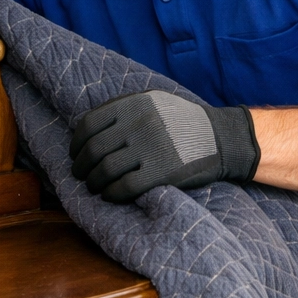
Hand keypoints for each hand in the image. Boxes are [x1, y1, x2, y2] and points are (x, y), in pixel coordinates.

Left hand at [69, 90, 259, 202]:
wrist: (220, 138)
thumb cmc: (184, 121)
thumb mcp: (155, 101)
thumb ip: (125, 108)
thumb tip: (90, 127)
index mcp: (134, 104)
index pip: (90, 124)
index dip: (77, 143)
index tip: (76, 154)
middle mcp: (139, 124)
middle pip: (94, 149)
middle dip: (81, 166)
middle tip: (80, 175)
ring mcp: (150, 148)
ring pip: (105, 170)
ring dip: (94, 182)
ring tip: (94, 187)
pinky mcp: (161, 172)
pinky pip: (124, 187)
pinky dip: (111, 194)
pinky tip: (110, 195)